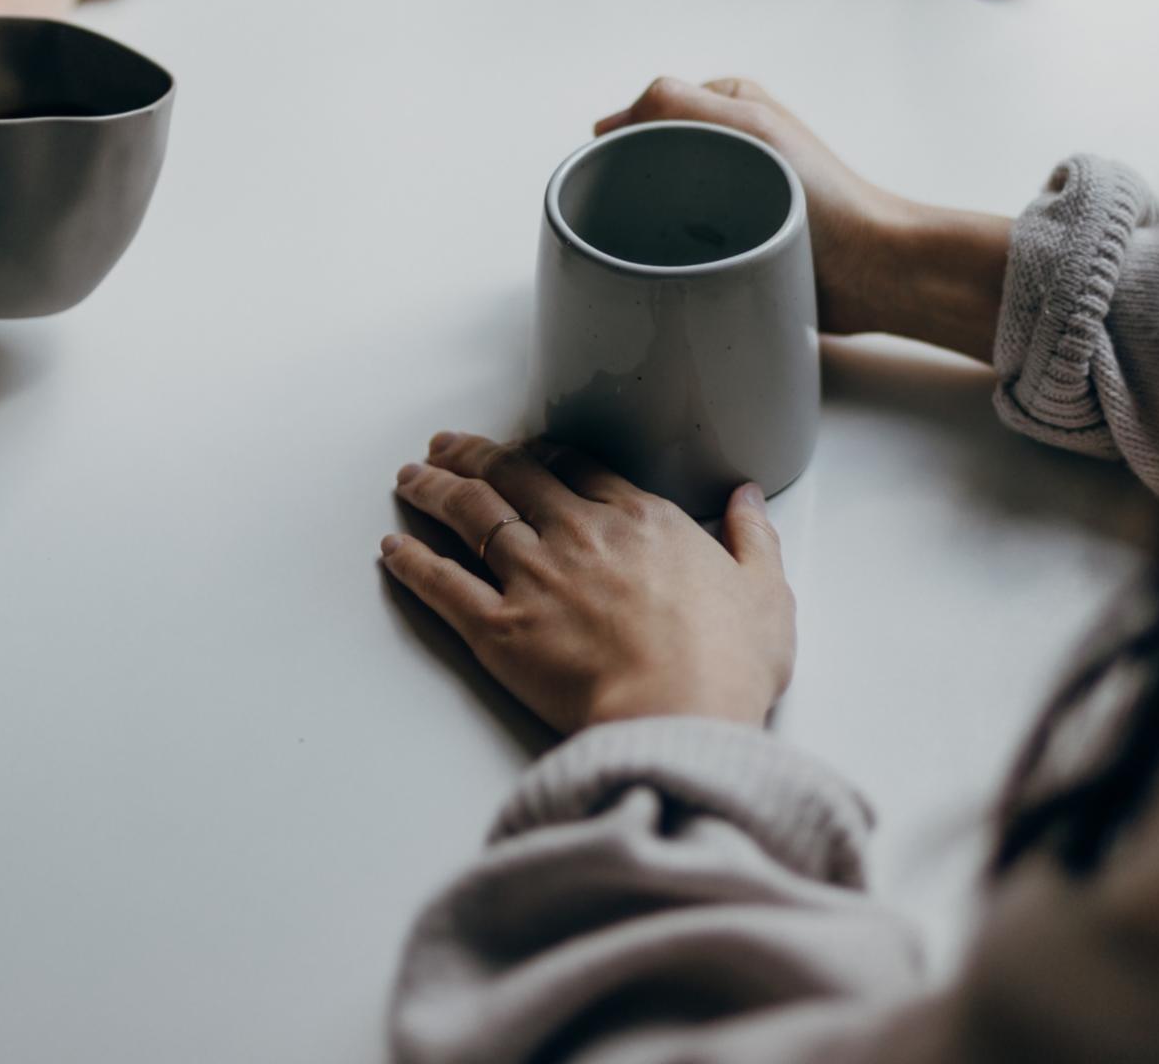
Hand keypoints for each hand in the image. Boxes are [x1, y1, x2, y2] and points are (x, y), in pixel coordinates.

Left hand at [382, 432, 794, 734]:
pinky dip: (412, 562)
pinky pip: (442, 585)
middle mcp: (579, 535)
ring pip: (471, 515)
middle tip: (446, 444)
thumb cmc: (727, 664)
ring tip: (411, 476)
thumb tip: (748, 498)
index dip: (542, 453)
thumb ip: (753, 537)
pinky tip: (392, 548)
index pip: (578, 468)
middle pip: (513, 477)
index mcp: (641, 520)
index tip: (524, 449)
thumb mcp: (766, 592)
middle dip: (475, 454)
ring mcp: (534, 577)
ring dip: (434, 490)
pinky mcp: (499, 629)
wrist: (679, 715)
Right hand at [596, 77, 1012, 362]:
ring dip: (650, 226)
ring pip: (661, 205)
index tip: (610, 177)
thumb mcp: (749, 126)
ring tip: (650, 247)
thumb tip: (609, 124)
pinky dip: (671, 254)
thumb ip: (678, 103)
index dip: (622, 143)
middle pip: (649, 161)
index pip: (647, 113)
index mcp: (730, 106)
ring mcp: (732, 196)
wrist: (872, 270)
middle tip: (626, 219)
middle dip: (632, 187)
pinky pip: (683, 244)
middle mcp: (729, 146)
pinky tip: (668, 270)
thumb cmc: (824, 197)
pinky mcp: (736, 242)